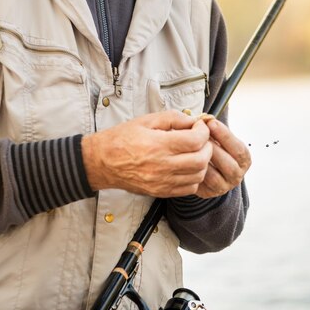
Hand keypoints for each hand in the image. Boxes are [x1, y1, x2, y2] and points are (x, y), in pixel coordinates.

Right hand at [81, 110, 212, 197]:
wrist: (102, 162)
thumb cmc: (121, 138)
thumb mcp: (146, 120)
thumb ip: (172, 118)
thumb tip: (192, 120)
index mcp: (158, 144)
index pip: (195, 140)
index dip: (203, 131)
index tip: (199, 126)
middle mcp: (162, 165)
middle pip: (201, 160)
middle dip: (207, 147)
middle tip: (201, 139)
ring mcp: (162, 182)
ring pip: (198, 176)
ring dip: (202, 163)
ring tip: (194, 152)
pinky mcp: (161, 192)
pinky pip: (188, 188)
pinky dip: (194, 177)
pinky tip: (187, 166)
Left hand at [195, 116, 251, 198]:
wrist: (200, 165)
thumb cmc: (209, 145)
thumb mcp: (215, 135)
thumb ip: (213, 127)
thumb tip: (204, 118)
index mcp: (243, 158)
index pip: (239, 149)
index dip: (225, 135)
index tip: (211, 123)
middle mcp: (237, 174)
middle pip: (228, 164)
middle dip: (212, 148)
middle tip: (198, 135)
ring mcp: (224, 185)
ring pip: (214, 176)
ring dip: (202, 161)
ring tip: (191, 148)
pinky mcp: (209, 193)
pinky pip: (201, 184)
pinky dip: (194, 172)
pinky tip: (187, 161)